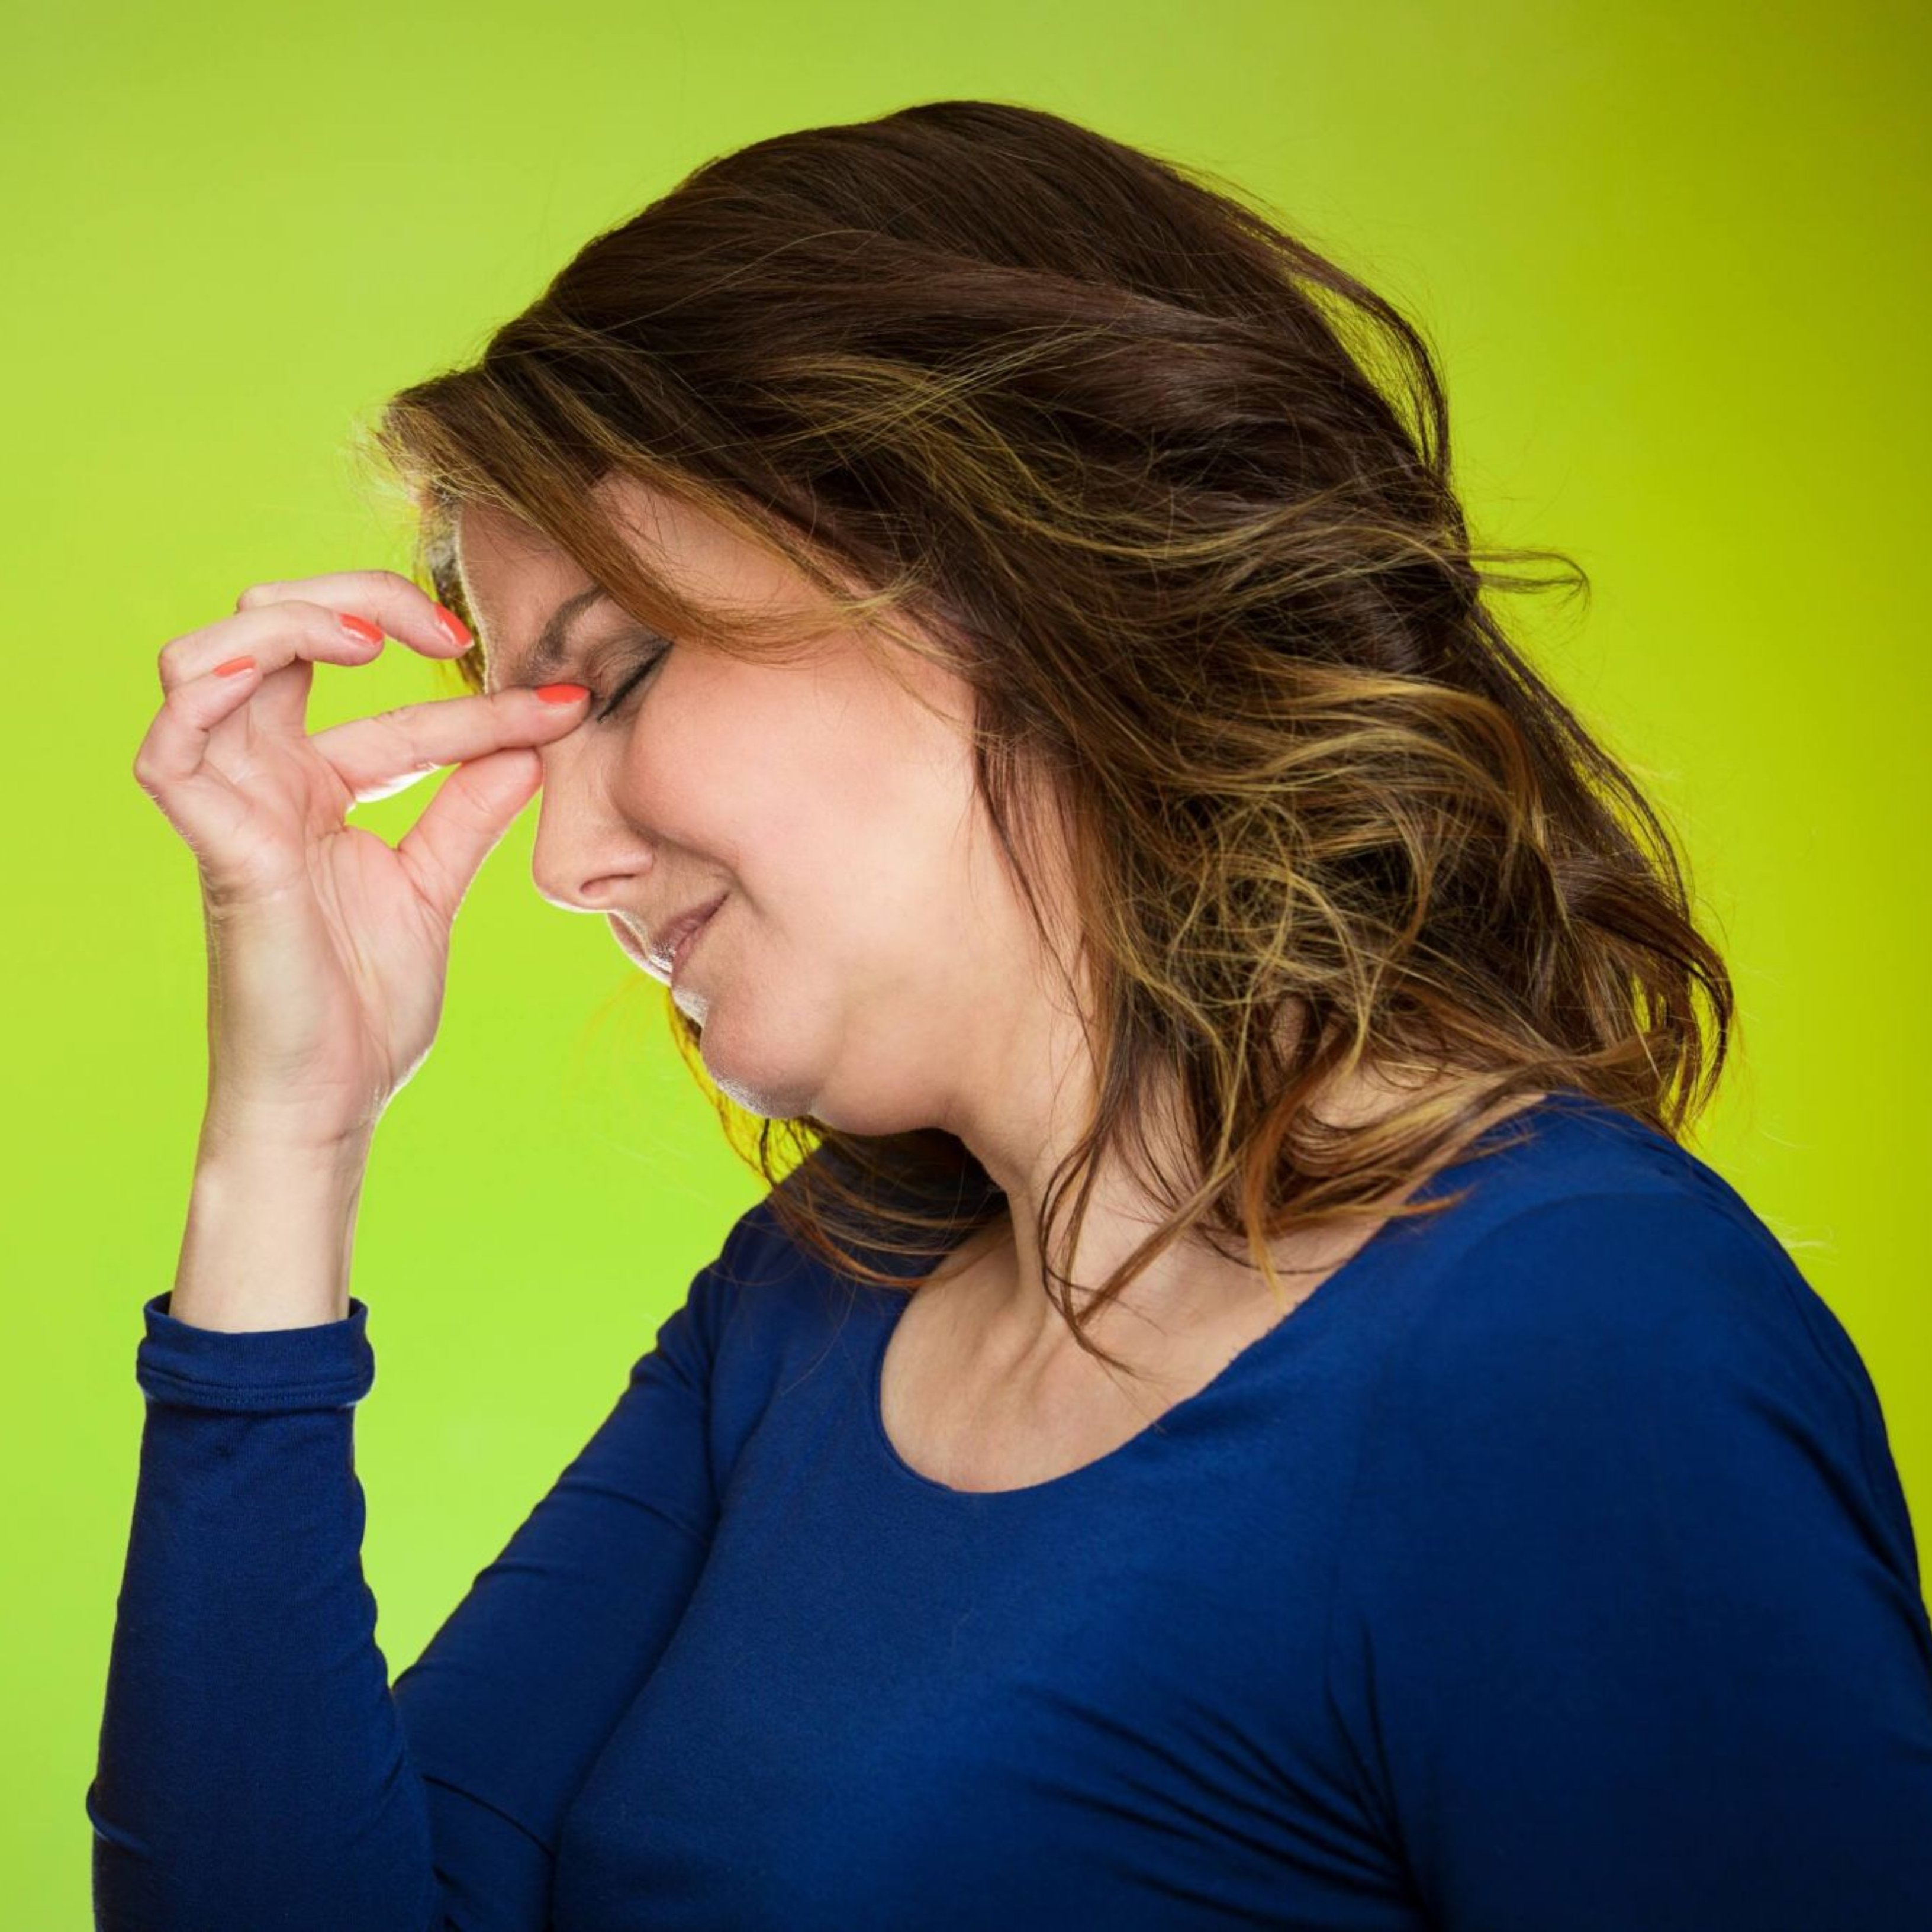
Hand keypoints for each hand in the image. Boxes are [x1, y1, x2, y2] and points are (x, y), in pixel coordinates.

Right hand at [132, 568, 589, 1151]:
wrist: (332, 1099)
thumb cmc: (365, 1007)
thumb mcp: (434, 887)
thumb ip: (470, 812)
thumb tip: (535, 746)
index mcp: (312, 790)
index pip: (385, 706)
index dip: (475, 697)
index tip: (567, 706)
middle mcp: (263, 783)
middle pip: (274, 634)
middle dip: (356, 600)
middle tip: (449, 633)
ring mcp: (230, 809)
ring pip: (205, 660)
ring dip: (287, 623)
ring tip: (373, 641)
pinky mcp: (216, 847)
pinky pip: (171, 743)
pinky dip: (215, 687)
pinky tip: (284, 669)